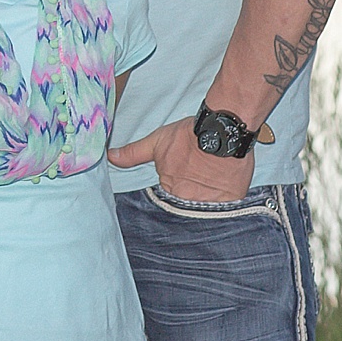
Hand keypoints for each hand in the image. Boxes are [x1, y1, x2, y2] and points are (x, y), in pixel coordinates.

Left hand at [111, 110, 263, 201]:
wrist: (223, 129)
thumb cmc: (191, 134)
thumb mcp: (158, 142)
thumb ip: (134, 153)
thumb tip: (111, 157)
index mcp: (168, 188)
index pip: (168, 200)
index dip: (177, 190)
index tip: (182, 182)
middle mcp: (186, 200)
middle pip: (186, 206)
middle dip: (191, 197)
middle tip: (199, 179)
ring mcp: (209, 203)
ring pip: (205, 210)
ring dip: (208, 201)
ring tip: (213, 182)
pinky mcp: (230, 202)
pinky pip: (226, 211)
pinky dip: (226, 204)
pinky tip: (226, 190)